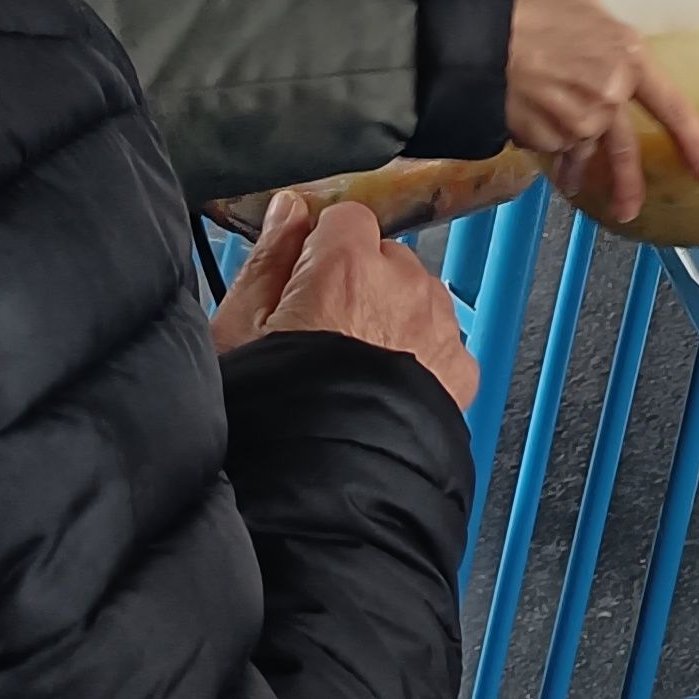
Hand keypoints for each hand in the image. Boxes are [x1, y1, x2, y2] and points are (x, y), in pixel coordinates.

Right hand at [211, 193, 480, 407]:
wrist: (323, 487)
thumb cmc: (272, 412)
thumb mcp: (238, 328)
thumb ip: (269, 257)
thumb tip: (289, 210)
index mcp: (345, 265)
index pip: (345, 218)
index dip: (320, 250)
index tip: (303, 282)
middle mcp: (403, 286)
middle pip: (385, 257)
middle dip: (358, 284)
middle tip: (321, 335)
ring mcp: (438, 327)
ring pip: (417, 298)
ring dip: (392, 318)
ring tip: (352, 370)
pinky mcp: (460, 369)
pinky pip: (442, 343)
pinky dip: (420, 358)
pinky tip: (384, 390)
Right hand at [503, 0, 698, 223]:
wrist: (479, 30)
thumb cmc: (530, 10)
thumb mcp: (587, 12)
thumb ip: (610, 48)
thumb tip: (614, 65)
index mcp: (628, 58)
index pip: (672, 107)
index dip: (693, 140)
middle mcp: (608, 97)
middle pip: (625, 149)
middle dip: (629, 185)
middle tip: (631, 208)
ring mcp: (577, 123)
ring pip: (582, 150)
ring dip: (576, 165)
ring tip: (569, 176)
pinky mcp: (546, 139)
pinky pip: (553, 150)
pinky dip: (549, 150)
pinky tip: (536, 136)